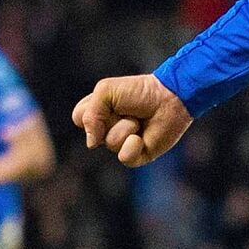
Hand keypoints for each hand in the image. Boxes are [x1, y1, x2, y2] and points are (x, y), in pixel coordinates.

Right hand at [71, 74, 192, 167]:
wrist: (170, 97)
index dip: (91, 110)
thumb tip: (91, 144)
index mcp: (98, 112)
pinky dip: (133, 145)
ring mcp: (121, 143)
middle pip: (93, 132)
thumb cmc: (140, 91)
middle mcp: (107, 129)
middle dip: (111, 117)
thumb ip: (89, 115)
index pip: (78, 117)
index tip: (108, 99)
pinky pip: (124, 157)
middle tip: (128, 108)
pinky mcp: (136, 155)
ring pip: (110, 143)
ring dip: (126, 127)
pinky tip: (142, 137)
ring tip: (139, 119)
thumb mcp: (106, 91)